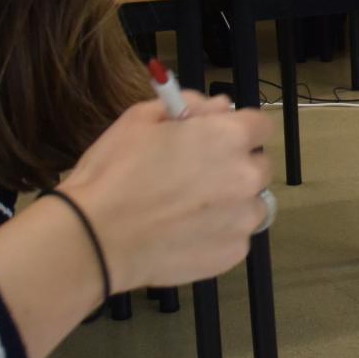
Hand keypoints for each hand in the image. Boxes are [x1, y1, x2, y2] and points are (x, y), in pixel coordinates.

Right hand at [58, 94, 273, 291]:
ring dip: (234, 202)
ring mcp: (244, 219)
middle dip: (237, 165)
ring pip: (253, 204)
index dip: (240, 129)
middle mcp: (246, 177)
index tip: (217, 139)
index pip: (262, 125)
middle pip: (261, 165)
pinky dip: (220, 233)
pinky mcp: (235, 253)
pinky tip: (187, 234)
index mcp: (229, 137)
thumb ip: (189, 105)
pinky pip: (238, 236)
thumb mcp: (141, 119)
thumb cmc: (115, 171)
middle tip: (199, 175)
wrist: (96, 237)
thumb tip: (220, 106)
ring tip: (193, 209)